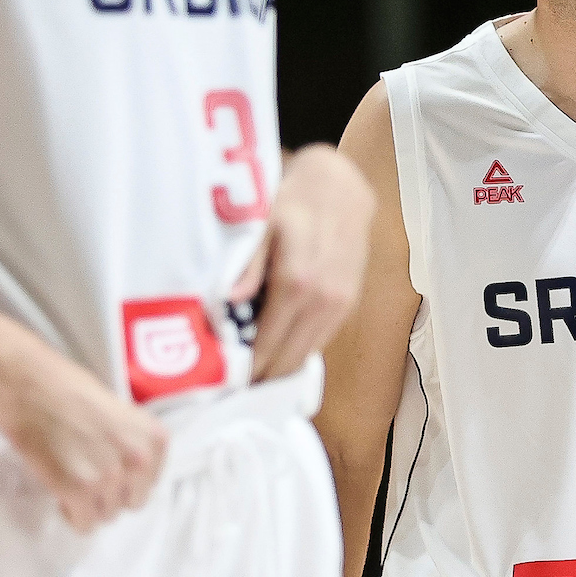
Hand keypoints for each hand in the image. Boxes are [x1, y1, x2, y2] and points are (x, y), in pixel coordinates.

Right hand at [0, 359, 167, 533]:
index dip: (125, 480)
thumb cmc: (71, 393)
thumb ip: (133, 445)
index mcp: (154, 439)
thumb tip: (131, 477)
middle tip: (86, 477)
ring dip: (89, 505)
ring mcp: (110, 476)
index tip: (107, 472)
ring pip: (107, 515)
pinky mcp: (79, 490)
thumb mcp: (122, 414)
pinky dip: (72, 515)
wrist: (32, 388)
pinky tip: (62, 493)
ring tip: (71, 480)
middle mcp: (139, 460)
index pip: (149, 483)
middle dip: (109, 494)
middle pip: (130, 502)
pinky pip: (85, 523)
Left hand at [234, 144, 376, 380]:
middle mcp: (323, 300)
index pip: (268, 345)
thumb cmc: (293, 200)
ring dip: (282, 368)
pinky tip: (280, 352)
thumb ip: (248, 264)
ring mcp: (340, 304)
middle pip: (288, 359)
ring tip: (254, 375)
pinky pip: (321, 340)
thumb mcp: (262, 223)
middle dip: (262, 377)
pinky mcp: (350, 303)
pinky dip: (299, 351)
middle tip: (234, 389)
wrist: (341, 187)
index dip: (247, 370)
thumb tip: (230, 301)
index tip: (225, 386)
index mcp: (296, 283)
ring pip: (307, 354)